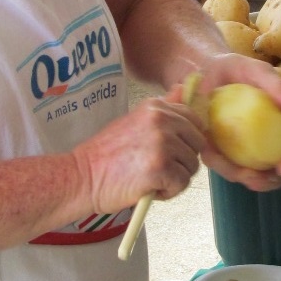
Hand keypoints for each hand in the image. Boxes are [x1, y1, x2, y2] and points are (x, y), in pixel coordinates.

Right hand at [70, 96, 206, 214]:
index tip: (170, 151)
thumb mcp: (135, 122)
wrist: (82, 176)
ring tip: (150, 179)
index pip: (193, 119)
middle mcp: (162, 120)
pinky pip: (182, 183)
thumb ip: (162, 110)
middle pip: (197, 144)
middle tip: (158, 168)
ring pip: (192, 166)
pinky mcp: (161, 167)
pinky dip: (168, 192)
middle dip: (183, 160)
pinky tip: (148, 188)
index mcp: (156, 107)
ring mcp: (162, 143)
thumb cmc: (105, 155)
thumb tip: (182, 89)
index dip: (187, 140)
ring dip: (175, 178)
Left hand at [192, 54, 280, 191]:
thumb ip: (273, 82)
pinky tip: (209, 151)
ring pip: (248, 176)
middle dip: (267, 181)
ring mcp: (242, 150)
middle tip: (253, 176)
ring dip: (239, 176)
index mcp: (278, 123)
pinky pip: (223, 167)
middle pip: (275, 172)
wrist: (200, 70)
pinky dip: (218, 164)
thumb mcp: (253, 69)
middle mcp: (264, 141)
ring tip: (229, 164)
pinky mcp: (220, 152)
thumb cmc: (232, 69)